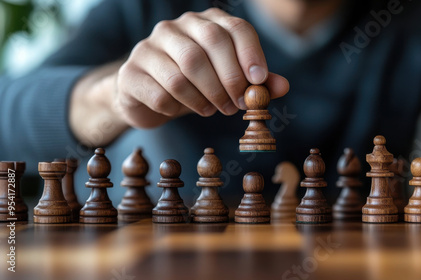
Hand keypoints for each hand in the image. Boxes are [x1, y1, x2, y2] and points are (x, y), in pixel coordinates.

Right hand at [115, 8, 288, 127]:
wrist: (145, 96)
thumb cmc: (194, 85)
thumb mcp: (226, 82)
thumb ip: (254, 83)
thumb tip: (282, 87)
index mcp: (204, 23)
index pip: (234, 28)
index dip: (251, 54)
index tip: (259, 82)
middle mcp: (175, 28)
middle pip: (210, 44)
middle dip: (229, 79)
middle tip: (237, 105)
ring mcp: (149, 47)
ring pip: (184, 71)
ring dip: (205, 97)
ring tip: (212, 109)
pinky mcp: (131, 72)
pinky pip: (161, 94)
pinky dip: (178, 108)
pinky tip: (183, 110)